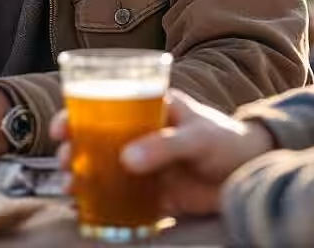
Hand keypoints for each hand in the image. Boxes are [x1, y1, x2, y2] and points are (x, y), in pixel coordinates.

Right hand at [52, 89, 274, 216]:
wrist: (252, 175)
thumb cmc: (225, 140)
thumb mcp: (197, 136)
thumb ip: (164, 145)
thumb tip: (126, 160)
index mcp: (147, 107)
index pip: (104, 103)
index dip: (76, 112)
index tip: (61, 128)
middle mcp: (140, 133)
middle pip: (96, 138)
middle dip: (73, 149)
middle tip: (64, 161)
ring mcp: (145, 164)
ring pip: (104, 168)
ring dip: (82, 175)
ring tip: (70, 186)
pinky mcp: (154, 194)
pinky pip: (122, 199)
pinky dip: (102, 204)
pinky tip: (87, 209)